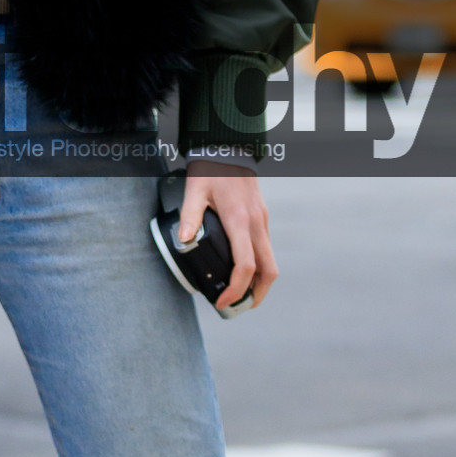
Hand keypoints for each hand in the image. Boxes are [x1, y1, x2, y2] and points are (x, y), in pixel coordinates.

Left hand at [179, 174, 277, 310]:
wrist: (230, 148)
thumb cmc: (210, 169)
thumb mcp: (194, 190)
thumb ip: (189, 216)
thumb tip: (184, 241)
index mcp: (239, 220)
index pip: (246, 265)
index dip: (236, 289)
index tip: (222, 302)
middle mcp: (255, 224)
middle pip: (268, 270)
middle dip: (257, 294)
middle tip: (239, 308)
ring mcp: (262, 222)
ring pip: (271, 261)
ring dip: (261, 283)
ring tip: (242, 296)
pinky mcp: (261, 219)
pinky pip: (266, 249)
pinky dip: (259, 267)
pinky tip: (244, 271)